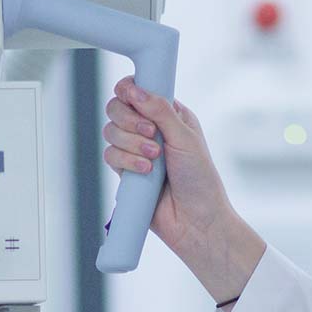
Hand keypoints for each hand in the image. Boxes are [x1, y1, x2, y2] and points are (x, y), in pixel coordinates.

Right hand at [101, 77, 263, 302]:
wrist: (196, 220)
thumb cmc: (200, 179)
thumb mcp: (186, 138)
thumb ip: (160, 111)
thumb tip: (135, 90)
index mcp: (169, 115)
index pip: (137, 90)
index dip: (129, 90)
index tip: (132, 97)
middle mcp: (150, 129)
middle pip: (117, 108)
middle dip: (130, 120)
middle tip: (151, 133)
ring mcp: (136, 151)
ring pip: (110, 132)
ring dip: (131, 143)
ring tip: (154, 159)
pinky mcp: (126, 172)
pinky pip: (110, 156)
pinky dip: (126, 162)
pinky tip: (145, 172)